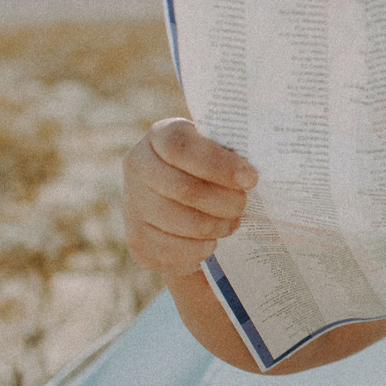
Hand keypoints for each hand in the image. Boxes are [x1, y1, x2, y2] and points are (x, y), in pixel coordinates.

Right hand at [122, 118, 257, 281]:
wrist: (182, 200)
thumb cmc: (212, 168)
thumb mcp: (219, 150)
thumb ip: (233, 152)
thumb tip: (253, 175)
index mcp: (161, 135)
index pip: (181, 147)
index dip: (218, 164)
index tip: (250, 179)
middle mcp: (138, 166)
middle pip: (184, 189)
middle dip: (224, 201)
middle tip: (243, 205)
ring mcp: (132, 204)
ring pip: (180, 222)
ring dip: (215, 226)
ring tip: (232, 223)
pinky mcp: (137, 240)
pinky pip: (173, 250)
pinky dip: (200, 249)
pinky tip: (212, 241)